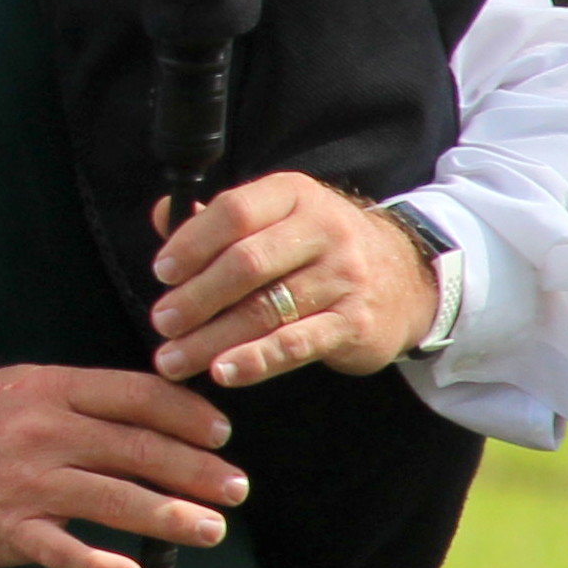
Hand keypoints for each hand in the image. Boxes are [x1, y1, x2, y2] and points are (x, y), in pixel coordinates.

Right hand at [0, 366, 242, 567]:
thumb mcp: (27, 390)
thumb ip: (87, 399)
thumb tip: (160, 412)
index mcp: (53, 390)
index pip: (136, 395)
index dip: (186, 414)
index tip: (221, 434)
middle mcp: (45, 432)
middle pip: (137, 448)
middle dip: (196, 470)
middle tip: (236, 488)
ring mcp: (27, 483)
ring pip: (113, 499)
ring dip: (170, 516)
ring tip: (211, 529)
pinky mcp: (9, 530)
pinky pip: (61, 551)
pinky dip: (97, 566)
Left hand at [145, 174, 439, 387]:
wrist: (405, 278)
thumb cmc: (318, 248)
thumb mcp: (277, 218)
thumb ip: (219, 219)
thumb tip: (163, 214)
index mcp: (294, 195)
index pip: (234, 211)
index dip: (192, 243)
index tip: (162, 274)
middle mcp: (323, 230)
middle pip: (246, 264)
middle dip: (196, 298)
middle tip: (161, 322)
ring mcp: (343, 277)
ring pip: (265, 310)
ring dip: (211, 339)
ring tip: (174, 359)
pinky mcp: (355, 323)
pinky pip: (296, 343)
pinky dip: (255, 360)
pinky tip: (222, 372)